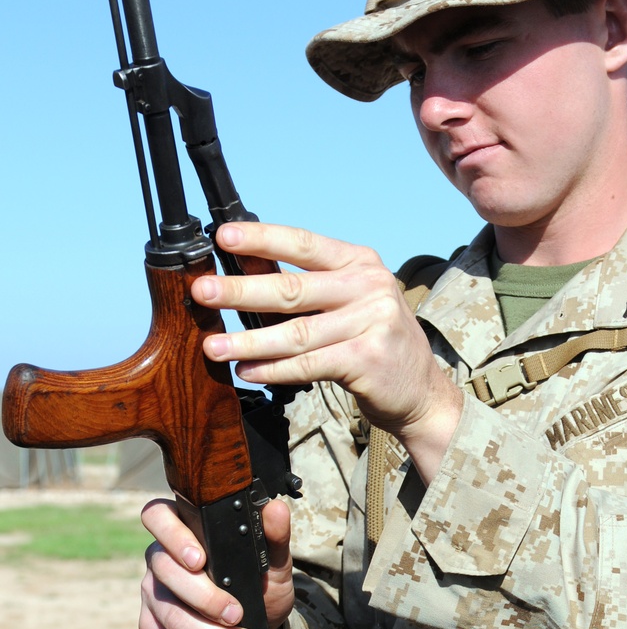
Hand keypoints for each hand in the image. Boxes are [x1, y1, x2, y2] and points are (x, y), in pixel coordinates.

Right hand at [139, 496, 293, 628]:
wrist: (260, 623)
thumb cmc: (260, 582)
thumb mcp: (274, 561)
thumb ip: (275, 536)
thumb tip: (276, 510)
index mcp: (183, 530)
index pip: (158, 518)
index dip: (173, 537)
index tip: (200, 560)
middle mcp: (160, 558)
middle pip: (165, 573)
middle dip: (205, 599)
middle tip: (238, 615)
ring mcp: (153, 593)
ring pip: (169, 615)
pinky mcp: (152, 626)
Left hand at [191, 223, 462, 484]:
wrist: (422, 391)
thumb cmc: (375, 342)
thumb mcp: (353, 301)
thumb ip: (311, 288)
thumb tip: (244, 278)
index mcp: (361, 262)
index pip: (303, 244)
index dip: (262, 239)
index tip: (223, 237)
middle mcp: (369, 287)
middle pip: (293, 288)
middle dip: (241, 291)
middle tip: (202, 292)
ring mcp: (372, 322)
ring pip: (296, 332)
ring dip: (248, 340)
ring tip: (213, 345)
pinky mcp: (367, 359)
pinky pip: (308, 364)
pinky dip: (274, 369)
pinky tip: (247, 371)